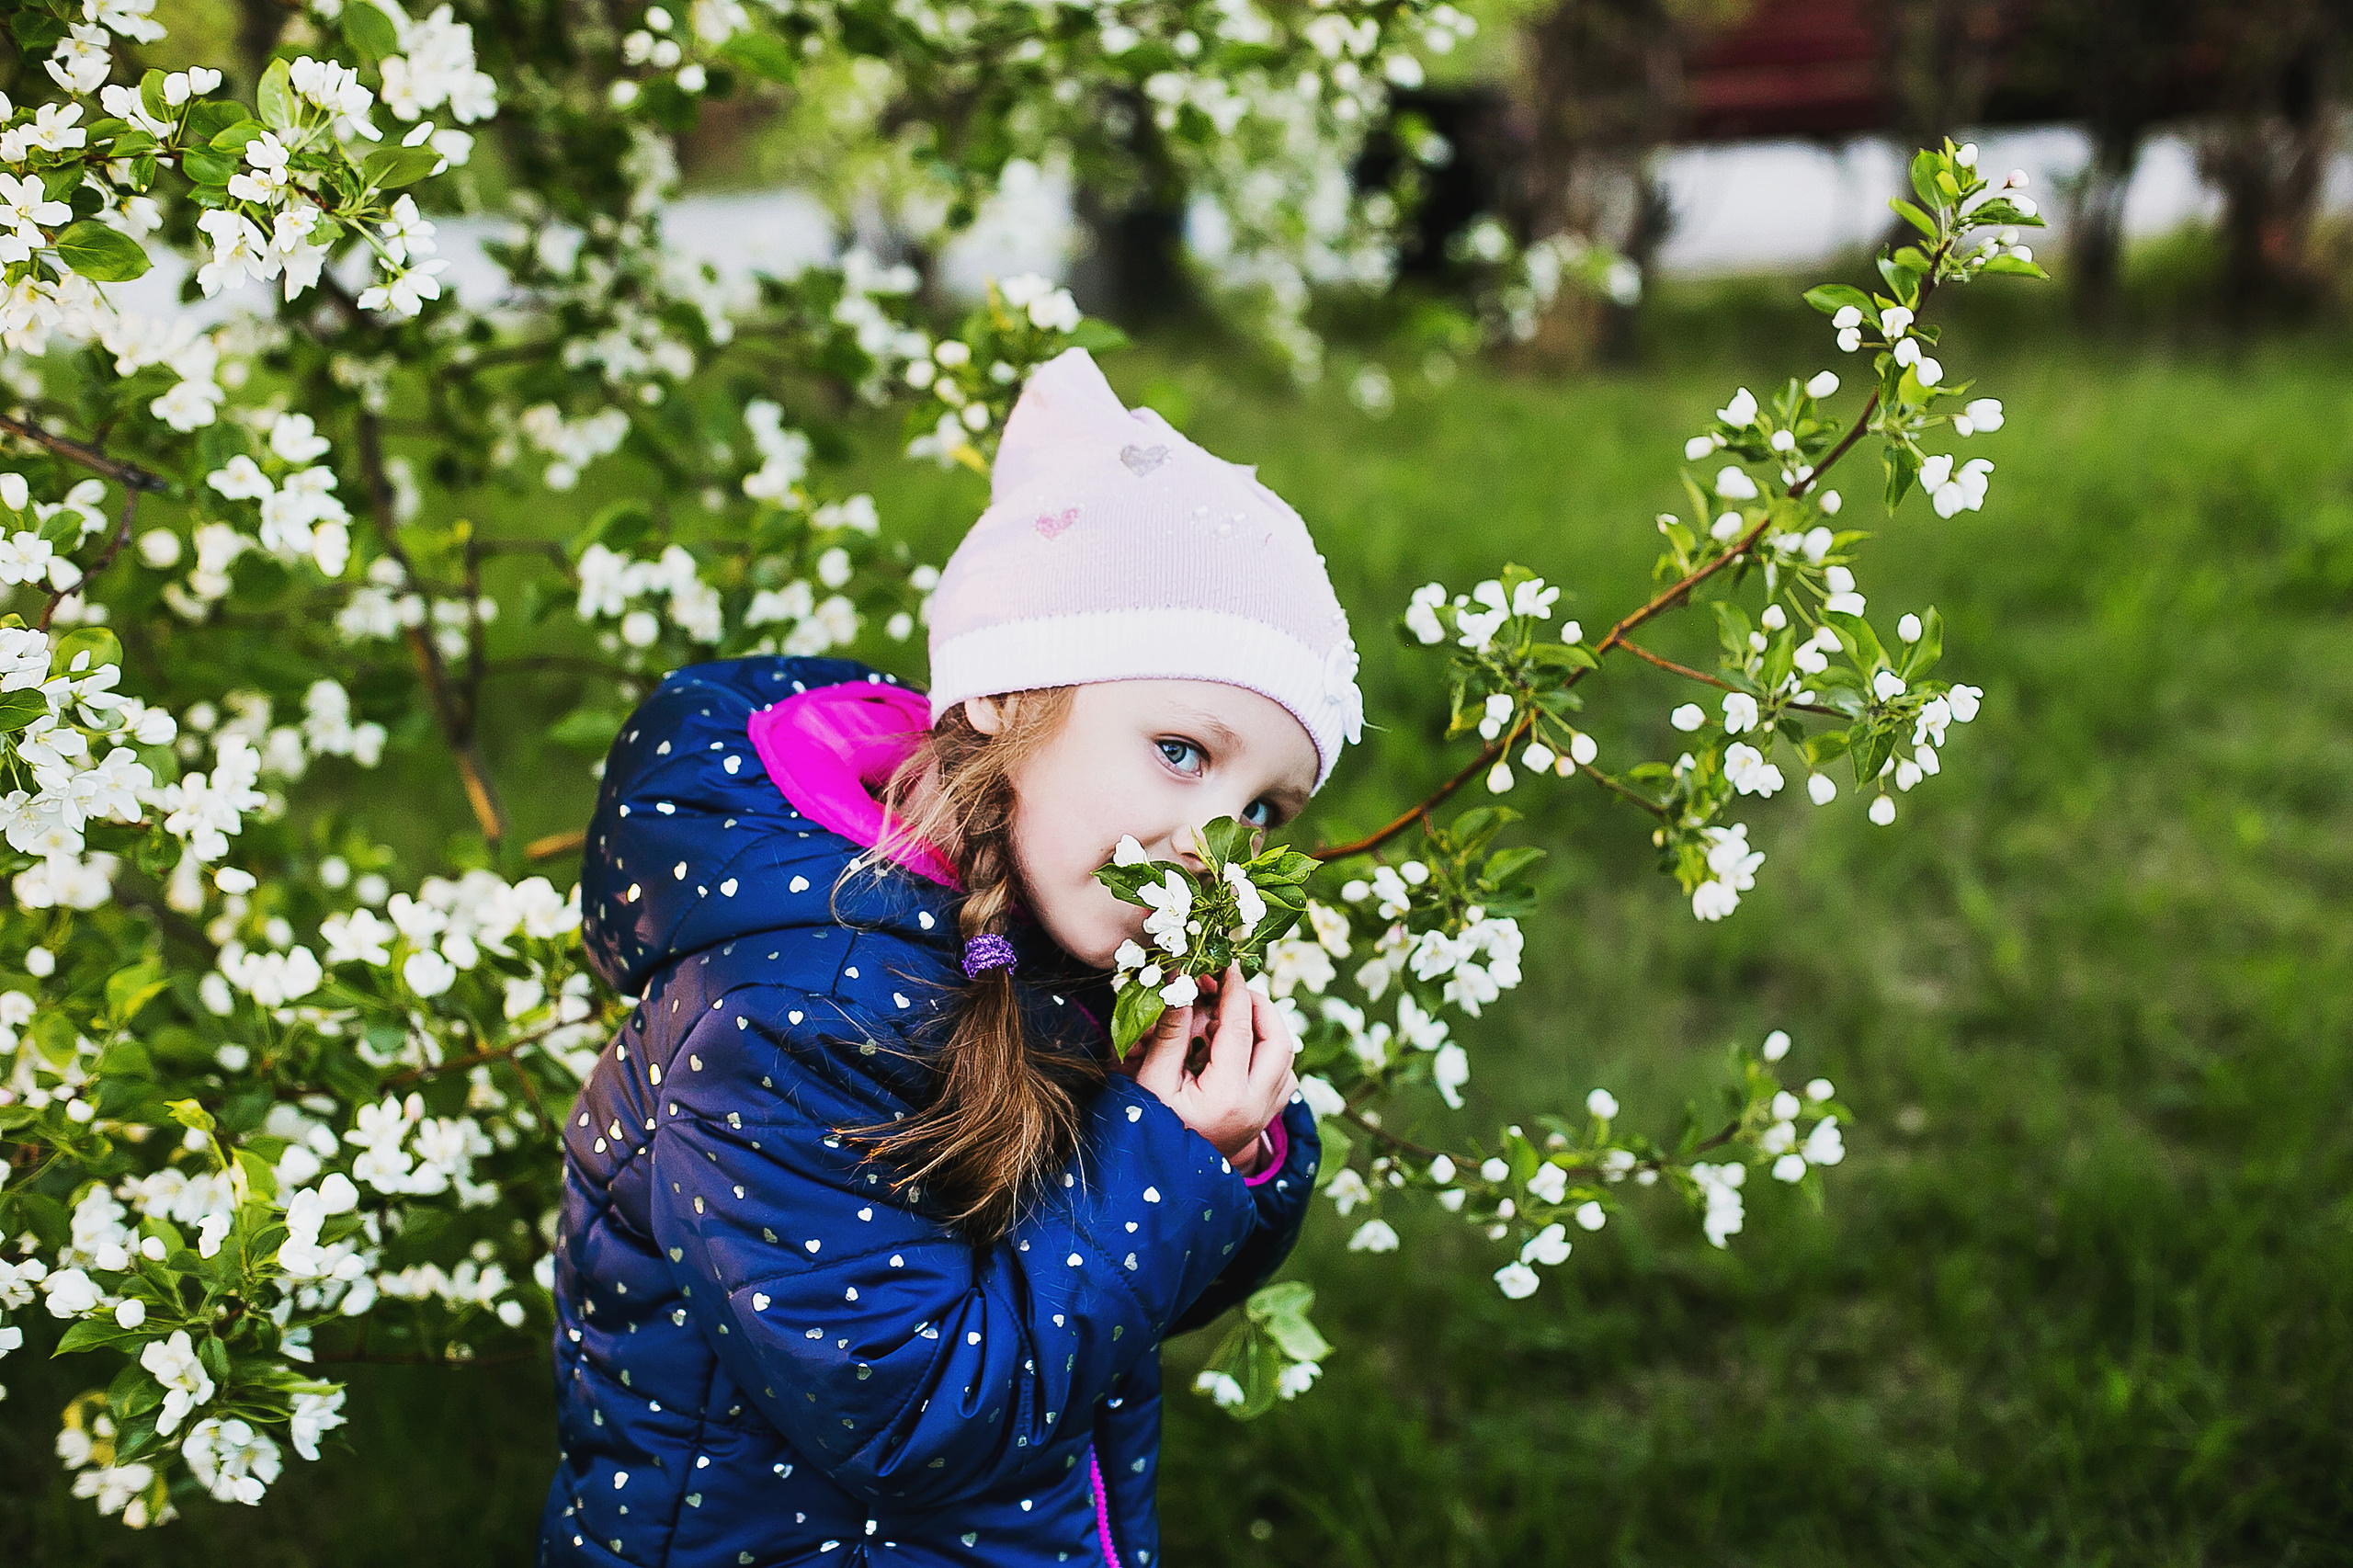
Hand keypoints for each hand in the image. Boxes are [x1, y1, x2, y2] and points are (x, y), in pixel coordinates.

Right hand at [1128, 962, 1297, 1165]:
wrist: (1161, 1181)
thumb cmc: (1148, 1129)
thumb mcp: (1151, 1080)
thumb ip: (1170, 1032)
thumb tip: (1182, 985)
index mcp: (1227, 1094)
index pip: (1240, 1027)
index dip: (1233, 989)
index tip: (1223, 965)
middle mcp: (1256, 1105)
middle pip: (1279, 1039)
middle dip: (1259, 1005)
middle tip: (1231, 987)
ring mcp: (1264, 1114)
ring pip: (1287, 1058)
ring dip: (1268, 1028)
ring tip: (1234, 1014)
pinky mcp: (1264, 1119)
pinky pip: (1284, 1078)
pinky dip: (1271, 1053)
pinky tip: (1244, 1046)